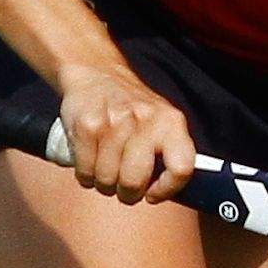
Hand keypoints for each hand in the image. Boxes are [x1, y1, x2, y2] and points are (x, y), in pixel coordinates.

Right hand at [55, 67, 195, 201]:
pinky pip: (85, 171)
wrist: (97, 74)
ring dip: (103, 182)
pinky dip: (85, 175)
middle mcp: (146, 120)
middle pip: (135, 181)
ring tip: (105, 167)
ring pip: (106, 180)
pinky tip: (90, 160)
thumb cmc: (133, 111)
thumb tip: (171, 193)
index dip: (167, 190)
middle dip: (127, 193)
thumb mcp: (162, 124)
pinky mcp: (88, 124)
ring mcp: (115, 121)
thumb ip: (170, 156)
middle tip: (123, 185)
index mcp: (172, 122)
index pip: (182, 168)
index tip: (152, 194)